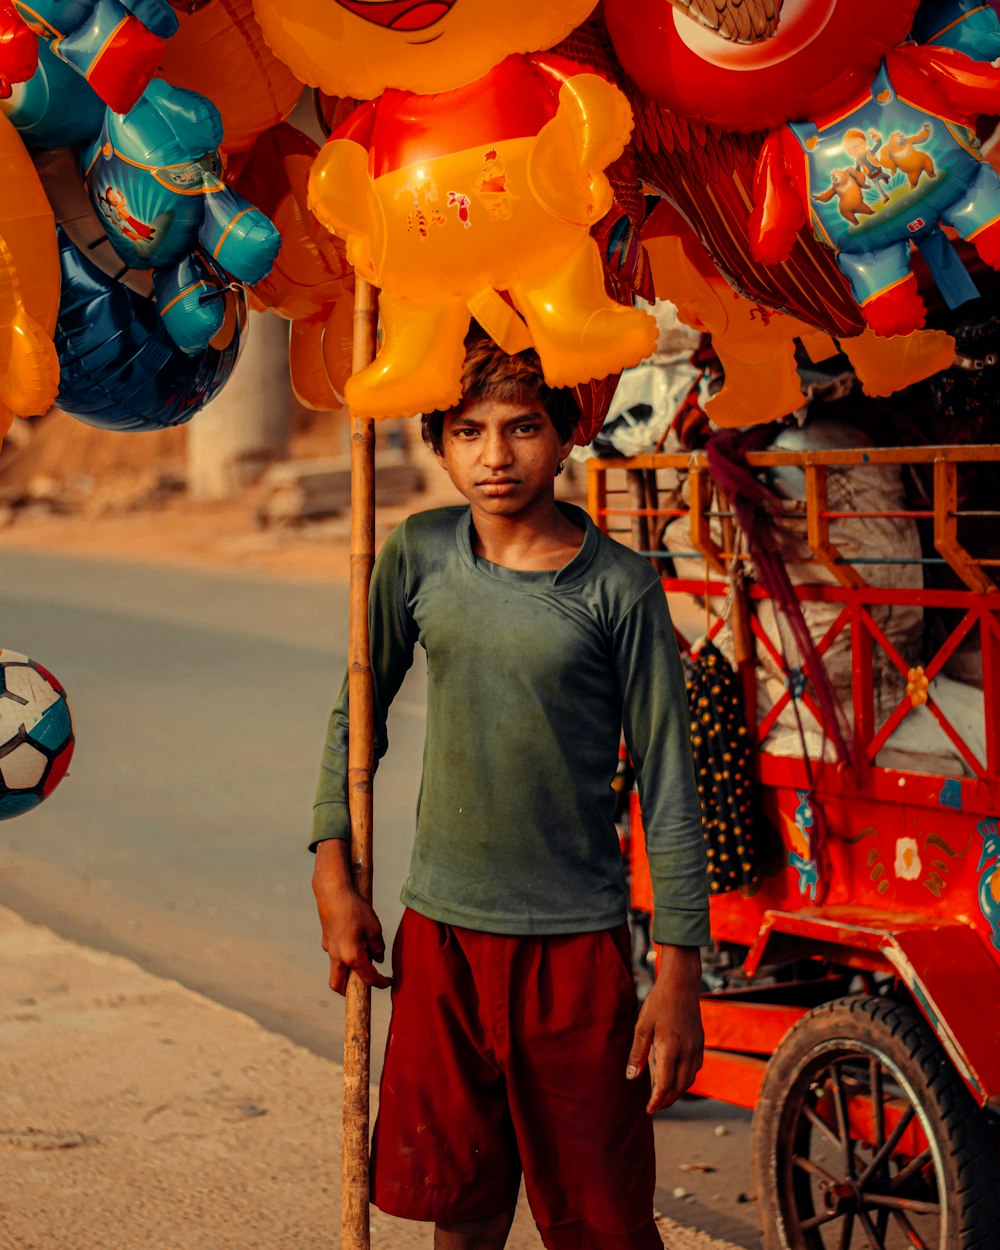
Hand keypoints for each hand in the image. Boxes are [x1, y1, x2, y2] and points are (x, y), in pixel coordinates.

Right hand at [312, 839, 390, 994]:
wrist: (332, 892)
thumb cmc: (354, 909)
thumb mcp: (374, 927)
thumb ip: (377, 946)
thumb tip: (378, 958)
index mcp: (352, 957)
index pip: (368, 979)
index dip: (381, 983)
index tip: (389, 981)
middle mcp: (337, 957)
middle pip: (338, 985)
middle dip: (350, 990)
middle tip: (366, 985)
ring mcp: (329, 949)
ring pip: (336, 969)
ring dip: (348, 970)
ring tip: (364, 957)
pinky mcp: (326, 940)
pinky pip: (335, 954)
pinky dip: (344, 955)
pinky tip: (355, 940)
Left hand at [626, 944, 703, 1113]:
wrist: (681, 984)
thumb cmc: (658, 1003)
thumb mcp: (642, 1026)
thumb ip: (638, 1054)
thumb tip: (632, 1078)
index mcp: (670, 1049)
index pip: (664, 1085)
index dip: (657, 1101)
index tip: (649, 1110)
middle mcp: (687, 1053)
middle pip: (679, 1087)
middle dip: (666, 1100)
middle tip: (654, 1107)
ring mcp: (697, 1049)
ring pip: (689, 1080)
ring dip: (677, 1092)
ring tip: (663, 1096)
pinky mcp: (701, 1044)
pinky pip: (695, 1069)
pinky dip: (685, 1079)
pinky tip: (676, 1077)